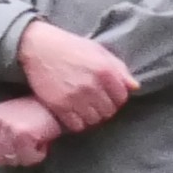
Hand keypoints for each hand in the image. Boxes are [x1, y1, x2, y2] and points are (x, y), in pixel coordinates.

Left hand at [0, 97, 62, 168]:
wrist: (58, 104)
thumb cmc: (38, 112)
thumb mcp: (13, 117)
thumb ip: (1, 133)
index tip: (10, 152)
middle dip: (14, 158)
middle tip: (27, 151)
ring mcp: (9, 128)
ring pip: (13, 160)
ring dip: (27, 157)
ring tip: (36, 147)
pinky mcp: (23, 135)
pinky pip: (28, 158)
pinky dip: (37, 156)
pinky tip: (43, 145)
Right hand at [17, 22, 135, 131]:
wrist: (38, 46)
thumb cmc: (70, 47)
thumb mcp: (98, 51)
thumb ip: (119, 68)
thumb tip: (134, 87)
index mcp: (105, 70)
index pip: (121, 98)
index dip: (115, 98)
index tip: (106, 96)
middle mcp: (92, 85)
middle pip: (108, 111)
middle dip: (103, 108)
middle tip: (93, 102)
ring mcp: (76, 97)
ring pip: (93, 120)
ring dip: (90, 117)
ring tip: (83, 108)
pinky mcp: (59, 105)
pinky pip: (76, 125)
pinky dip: (76, 122)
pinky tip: (72, 112)